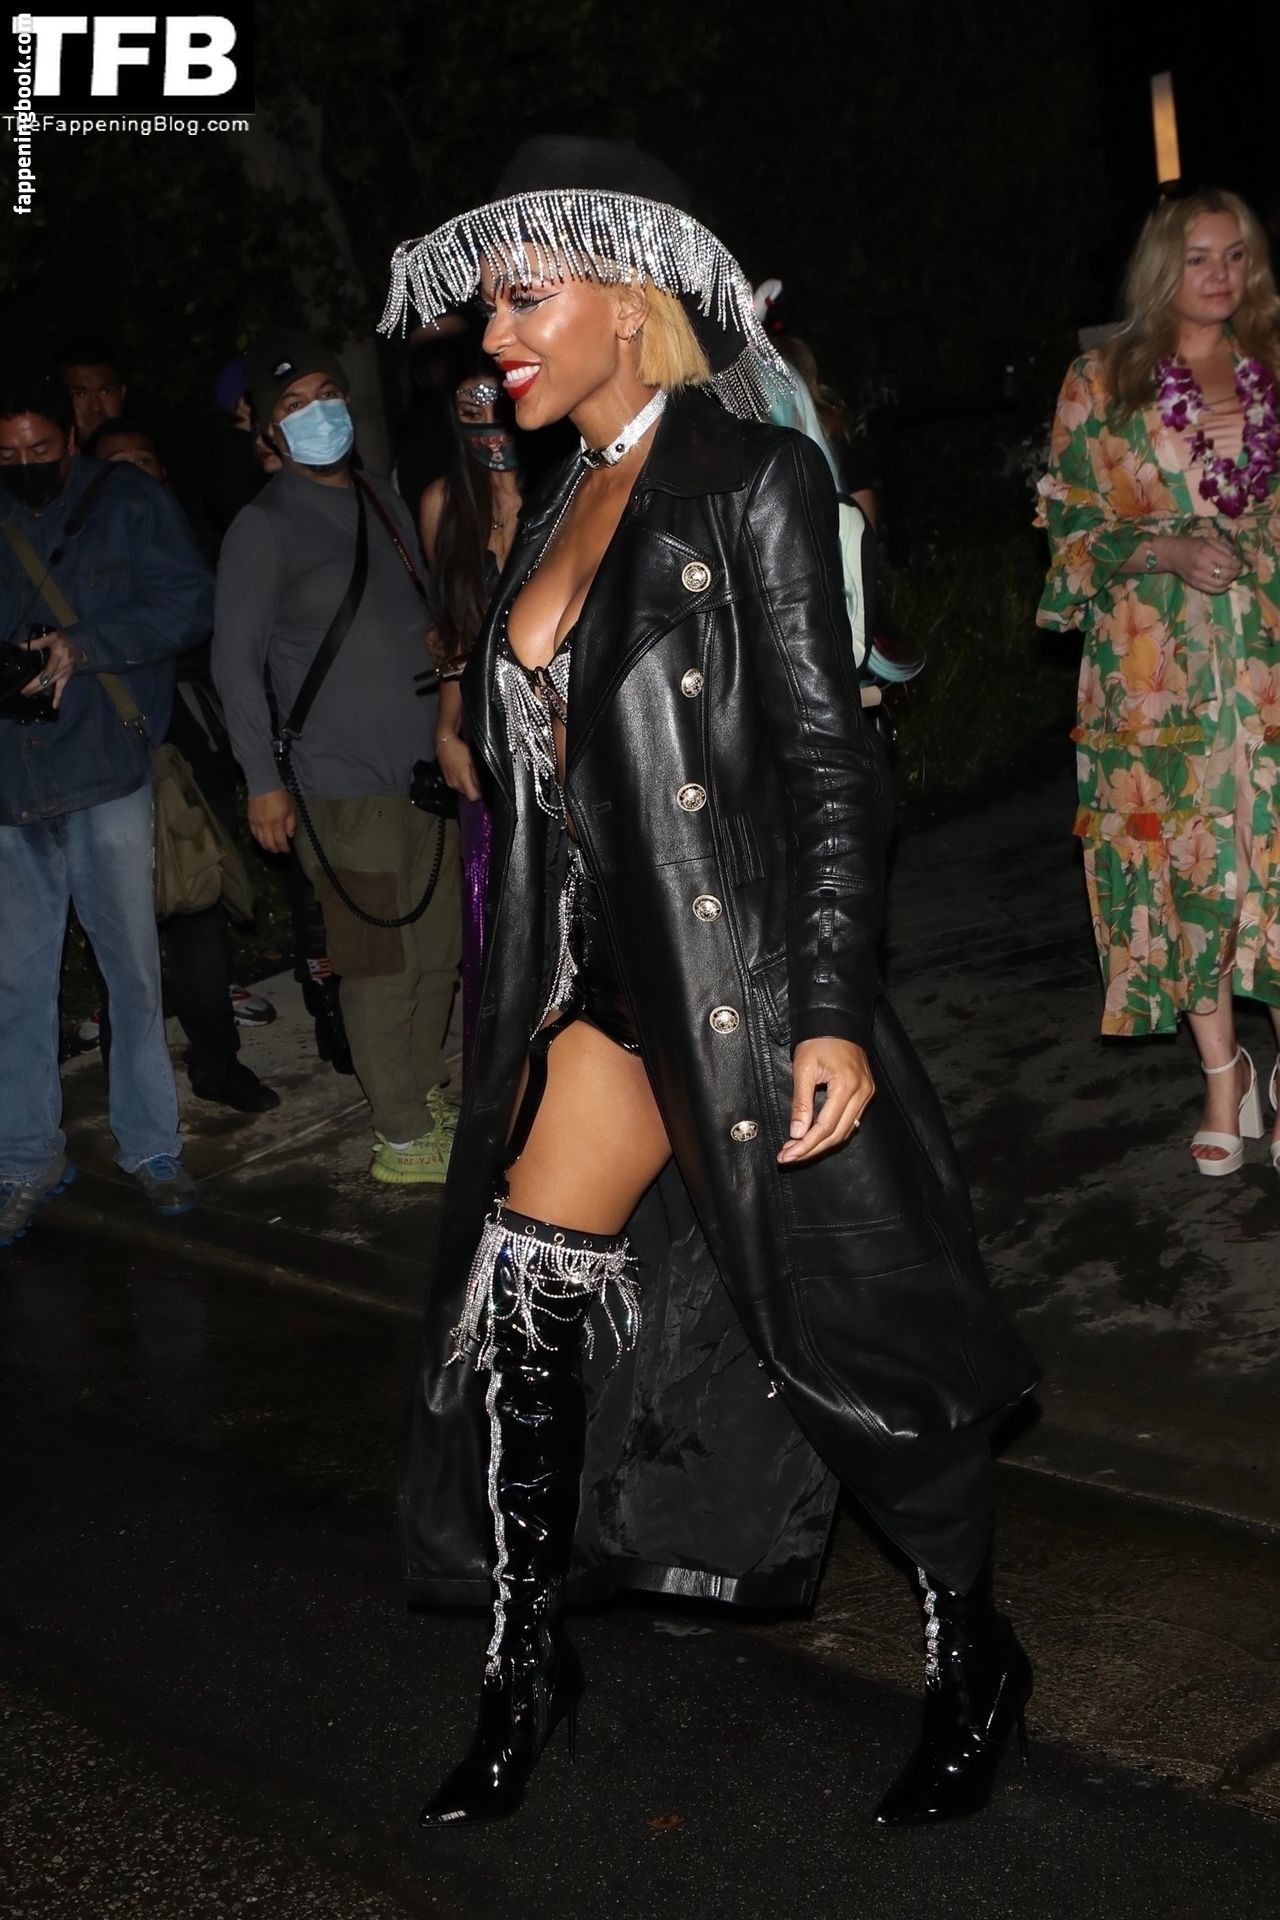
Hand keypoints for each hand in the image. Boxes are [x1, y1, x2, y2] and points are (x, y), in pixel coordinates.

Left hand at [21, 631, 75, 707]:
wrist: (81, 644)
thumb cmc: (64, 640)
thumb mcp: (51, 638)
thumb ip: (37, 643)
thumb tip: (21, 646)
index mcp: (58, 656)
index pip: (49, 669)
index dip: (39, 678)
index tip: (29, 681)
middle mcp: (63, 666)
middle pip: (48, 678)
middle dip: (36, 686)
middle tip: (25, 691)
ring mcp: (65, 673)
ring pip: (52, 683)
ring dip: (40, 689)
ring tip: (29, 693)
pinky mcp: (67, 677)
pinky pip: (62, 688)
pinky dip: (58, 697)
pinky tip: (54, 706)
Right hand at [248, 788, 296, 854]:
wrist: (263, 785)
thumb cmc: (280, 796)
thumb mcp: (291, 809)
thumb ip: (291, 824)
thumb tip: (290, 836)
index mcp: (276, 823)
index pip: (280, 841)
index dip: (284, 848)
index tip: (288, 850)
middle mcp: (265, 826)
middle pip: (269, 844)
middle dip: (275, 849)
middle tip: (280, 850)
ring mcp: (256, 823)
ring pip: (260, 840)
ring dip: (266, 845)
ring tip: (271, 846)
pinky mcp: (250, 819)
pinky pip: (253, 833)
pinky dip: (258, 839)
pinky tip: (262, 839)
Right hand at [436, 733, 481, 803]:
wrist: (444, 743)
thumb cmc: (459, 750)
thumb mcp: (472, 760)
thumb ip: (476, 775)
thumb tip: (481, 786)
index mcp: (462, 779)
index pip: (473, 797)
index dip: (479, 794)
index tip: (483, 788)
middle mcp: (454, 784)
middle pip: (467, 793)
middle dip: (473, 788)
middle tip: (476, 777)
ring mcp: (449, 782)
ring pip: (461, 789)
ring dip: (466, 785)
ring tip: (469, 773)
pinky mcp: (446, 778)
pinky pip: (456, 784)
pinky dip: (460, 781)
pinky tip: (462, 771)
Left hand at [778, 1037, 874, 1165]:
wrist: (836, 1021)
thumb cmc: (818, 1041)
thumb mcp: (803, 1069)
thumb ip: (801, 1103)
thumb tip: (797, 1133)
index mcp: (847, 1086)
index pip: (826, 1126)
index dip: (806, 1144)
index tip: (788, 1155)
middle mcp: (862, 1093)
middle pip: (837, 1134)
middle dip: (812, 1149)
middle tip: (789, 1158)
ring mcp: (867, 1094)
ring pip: (845, 1131)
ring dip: (821, 1144)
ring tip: (798, 1151)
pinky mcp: (865, 1093)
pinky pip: (851, 1121)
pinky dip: (832, 1133)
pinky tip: (815, 1139)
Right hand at [1159, 534, 1241, 592]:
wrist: (1173, 554)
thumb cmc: (1192, 545)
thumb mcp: (1208, 540)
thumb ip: (1223, 547)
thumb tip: (1236, 556)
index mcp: (1207, 552)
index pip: (1229, 562)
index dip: (1237, 565)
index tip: (1239, 564)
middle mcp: (1203, 565)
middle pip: (1226, 574)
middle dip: (1235, 573)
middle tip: (1236, 571)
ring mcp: (1198, 577)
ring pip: (1220, 584)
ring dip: (1229, 581)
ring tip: (1230, 577)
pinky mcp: (1194, 584)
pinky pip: (1212, 590)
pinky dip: (1221, 589)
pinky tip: (1224, 585)